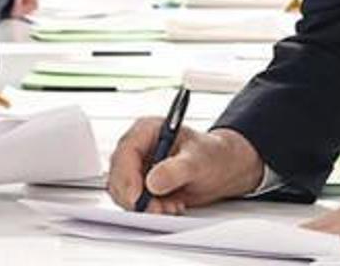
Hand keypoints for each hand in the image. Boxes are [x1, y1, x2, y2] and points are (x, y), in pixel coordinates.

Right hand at [107, 122, 262, 214]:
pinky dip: (148, 209)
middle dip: (136, 197)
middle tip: (158, 209)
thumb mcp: (198, 160)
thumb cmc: (211, 155)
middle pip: (118, 175)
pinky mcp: (139, 183)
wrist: (221, 168)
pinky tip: (168, 206)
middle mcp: (137, 147)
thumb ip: (176, 170)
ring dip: (143, 205)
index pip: (125, 153)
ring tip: (171, 206)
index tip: (138, 199)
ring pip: (122, 192)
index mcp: (147, 130)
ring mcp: (136, 166)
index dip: (127, 178)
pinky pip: (132, 201)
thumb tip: (153, 182)